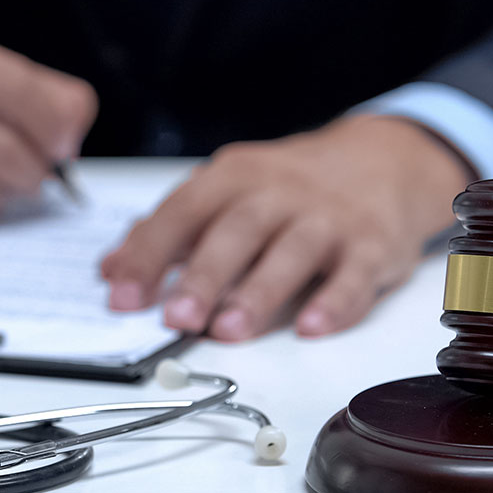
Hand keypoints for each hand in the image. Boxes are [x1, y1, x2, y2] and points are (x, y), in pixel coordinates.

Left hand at [100, 115, 473, 340]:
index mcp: (234, 177)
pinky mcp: (372, 245)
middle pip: (237, 231)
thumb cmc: (289, 187)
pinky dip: (335, 302)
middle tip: (176, 319)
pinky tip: (311, 327)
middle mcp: (280, 192)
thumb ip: (170, 231)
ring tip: (228, 331)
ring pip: (292, 252)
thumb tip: (111, 270)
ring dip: (258, 293)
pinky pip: (354, 274)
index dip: (149, 254)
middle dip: (203, 276)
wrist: (381, 161)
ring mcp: (328, 217)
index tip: (122, 297)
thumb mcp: (227, 192)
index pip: (183, 211)